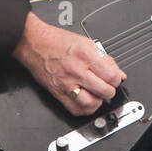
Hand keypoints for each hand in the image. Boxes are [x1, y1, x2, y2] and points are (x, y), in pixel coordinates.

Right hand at [12, 12, 126, 116]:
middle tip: (107, 87)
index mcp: (86, 54)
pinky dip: (84, 109)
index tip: (115, 78)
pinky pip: (75, 109)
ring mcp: (66, 83)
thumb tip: (117, 73)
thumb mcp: (85, 42)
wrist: (34, 42)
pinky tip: (86, 101)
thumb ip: (104, 59)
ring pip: (91, 103)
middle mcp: (76, 70)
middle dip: (110, 90)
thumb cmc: (57, 41)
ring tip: (97, 95)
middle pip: (104, 90)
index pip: (112, 75)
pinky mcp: (57, 92)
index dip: (117, 79)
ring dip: (98, 101)